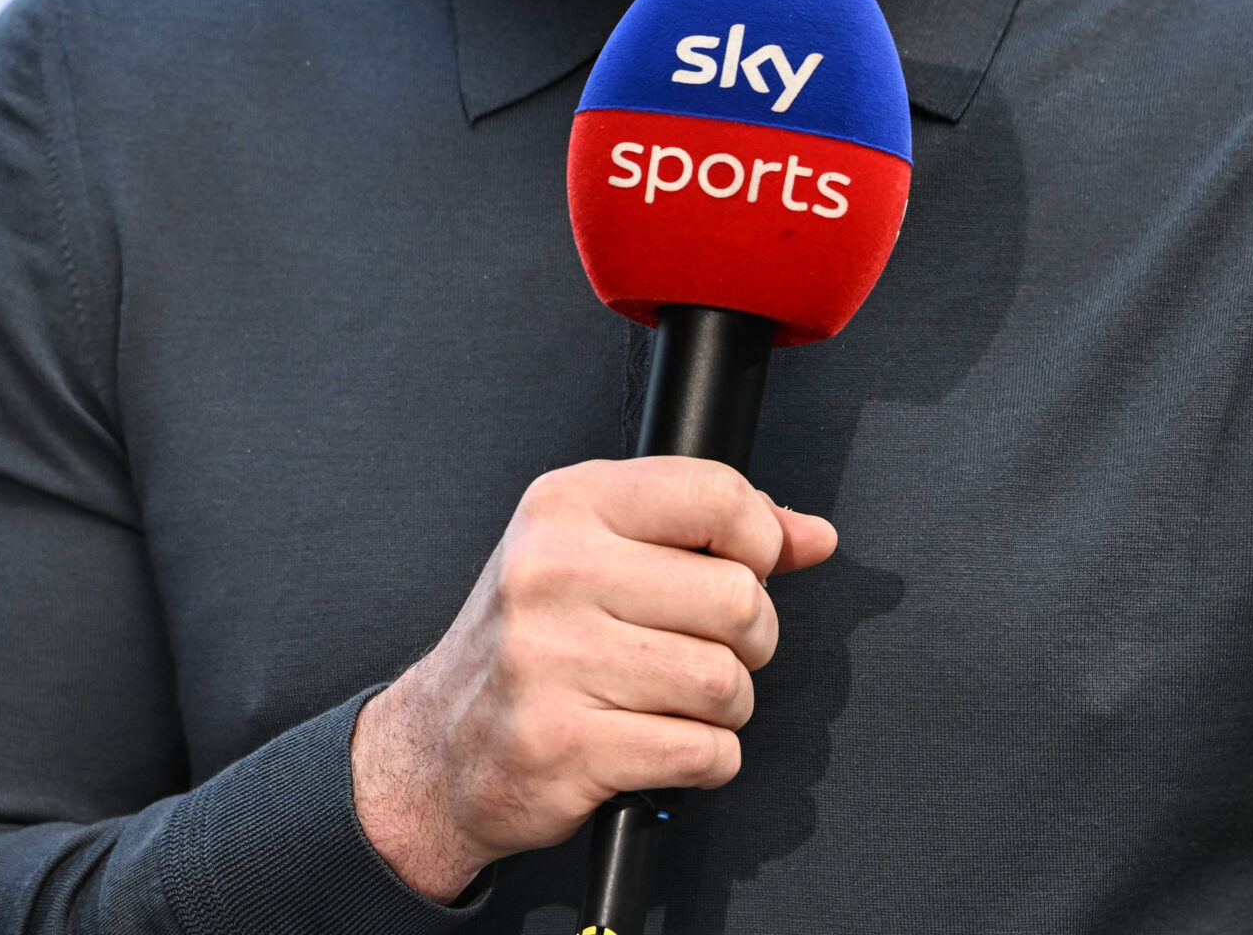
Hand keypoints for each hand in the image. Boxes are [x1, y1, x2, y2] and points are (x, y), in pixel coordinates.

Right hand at [348, 457, 837, 901]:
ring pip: (725, 681)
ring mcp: (552, 660)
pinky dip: (708, 758)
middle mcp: (552, 571)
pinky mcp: (565, 746)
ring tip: (682, 701)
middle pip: (737, 596)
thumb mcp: (601, 551)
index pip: (715, 495)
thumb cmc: (534, 641)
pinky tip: (667, 744)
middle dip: (750, 638)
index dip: (761, 538)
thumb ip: (712, 532)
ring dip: (727, 705)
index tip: (752, 565)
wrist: (439, 747)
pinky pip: (702, 751)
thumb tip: (812, 535)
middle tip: (712, 648)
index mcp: (567, 505)